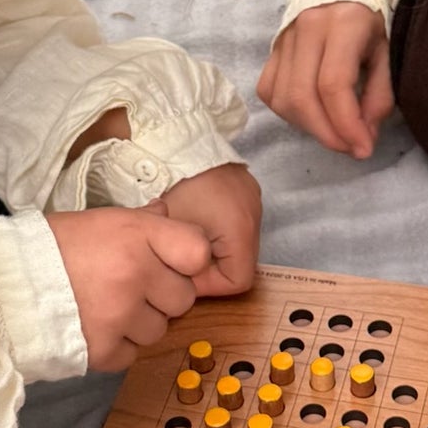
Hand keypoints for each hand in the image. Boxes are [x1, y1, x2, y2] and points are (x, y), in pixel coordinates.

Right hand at [47, 205, 211, 371]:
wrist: (5, 284)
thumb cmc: (55, 247)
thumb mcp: (102, 220)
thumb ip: (142, 221)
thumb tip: (167, 213)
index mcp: (137, 235)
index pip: (198, 252)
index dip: (187, 260)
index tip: (169, 263)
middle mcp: (135, 274)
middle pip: (183, 298)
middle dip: (162, 296)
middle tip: (130, 287)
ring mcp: (121, 315)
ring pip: (160, 330)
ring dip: (141, 323)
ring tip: (108, 307)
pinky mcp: (104, 351)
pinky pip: (133, 354)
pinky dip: (119, 346)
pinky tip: (95, 327)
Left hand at [158, 163, 261, 297]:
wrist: (181, 142)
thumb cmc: (176, 186)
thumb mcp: (172, 233)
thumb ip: (179, 266)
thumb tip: (180, 284)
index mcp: (241, 230)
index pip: (238, 281)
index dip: (211, 285)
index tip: (185, 273)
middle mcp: (255, 218)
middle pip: (241, 264)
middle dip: (211, 268)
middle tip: (182, 259)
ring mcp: (254, 203)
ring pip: (239, 246)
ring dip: (215, 251)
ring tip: (187, 240)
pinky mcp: (246, 192)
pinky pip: (237, 226)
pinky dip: (219, 233)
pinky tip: (198, 222)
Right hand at [256, 2, 393, 158]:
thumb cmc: (370, 22)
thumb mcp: (387, 53)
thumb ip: (379, 95)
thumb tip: (364, 136)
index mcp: (343, 24)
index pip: (333, 85)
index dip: (346, 125)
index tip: (363, 149)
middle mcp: (307, 28)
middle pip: (303, 96)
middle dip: (326, 133)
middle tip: (350, 148)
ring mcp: (283, 38)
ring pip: (283, 98)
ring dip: (309, 127)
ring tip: (334, 131)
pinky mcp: (271, 50)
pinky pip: (269, 91)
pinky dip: (289, 113)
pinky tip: (312, 114)